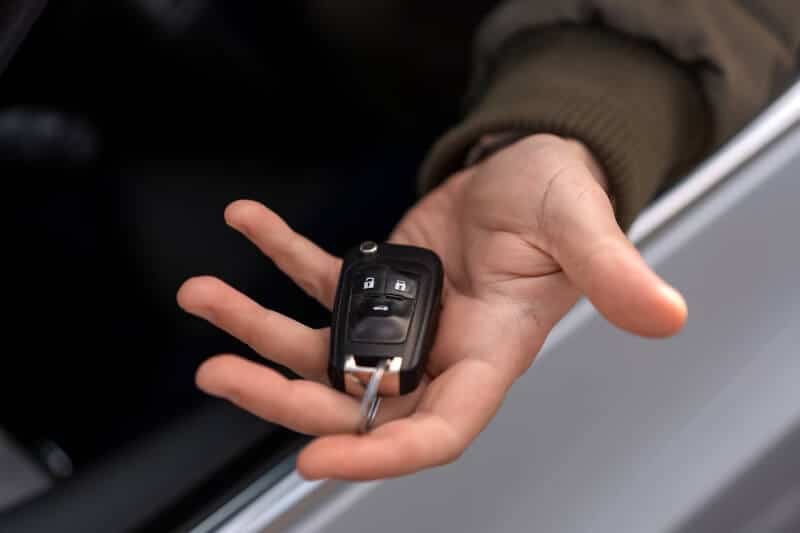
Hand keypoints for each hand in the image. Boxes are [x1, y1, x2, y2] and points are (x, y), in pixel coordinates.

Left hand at [177, 134, 686, 479]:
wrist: (528, 166)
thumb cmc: (560, 199)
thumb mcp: (582, 228)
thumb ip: (613, 271)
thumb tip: (664, 313)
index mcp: (491, 355)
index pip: (436, 430)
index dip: (380, 455)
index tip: (315, 459)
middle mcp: (440, 350)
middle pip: (355, 400)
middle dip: (285, 395)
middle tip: (221, 375)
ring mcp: (403, 318)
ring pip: (321, 345)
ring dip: (258, 327)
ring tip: (206, 298)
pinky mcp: (380, 279)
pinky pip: (319, 276)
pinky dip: (280, 254)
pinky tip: (250, 225)